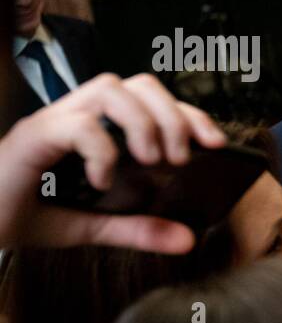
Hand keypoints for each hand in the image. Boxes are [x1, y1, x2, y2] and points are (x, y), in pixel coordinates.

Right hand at [0, 73, 225, 251]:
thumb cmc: (22, 214)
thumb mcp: (90, 226)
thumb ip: (137, 228)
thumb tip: (187, 239)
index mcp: (94, 127)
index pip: (152, 101)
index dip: (189, 114)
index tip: (216, 143)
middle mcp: (75, 115)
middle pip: (137, 84)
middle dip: (172, 115)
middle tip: (182, 158)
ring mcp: (53, 121)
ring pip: (110, 89)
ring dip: (142, 123)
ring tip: (152, 161)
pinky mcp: (31, 137)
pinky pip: (77, 125)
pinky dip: (101, 150)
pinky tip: (103, 179)